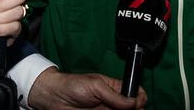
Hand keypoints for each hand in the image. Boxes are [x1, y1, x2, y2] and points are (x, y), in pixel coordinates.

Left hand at [28, 68, 146, 108]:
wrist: (54, 98)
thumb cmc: (73, 85)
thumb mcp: (96, 86)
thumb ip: (114, 94)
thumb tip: (133, 101)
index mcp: (114, 88)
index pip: (133, 92)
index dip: (139, 97)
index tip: (139, 103)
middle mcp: (112, 101)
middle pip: (131, 108)